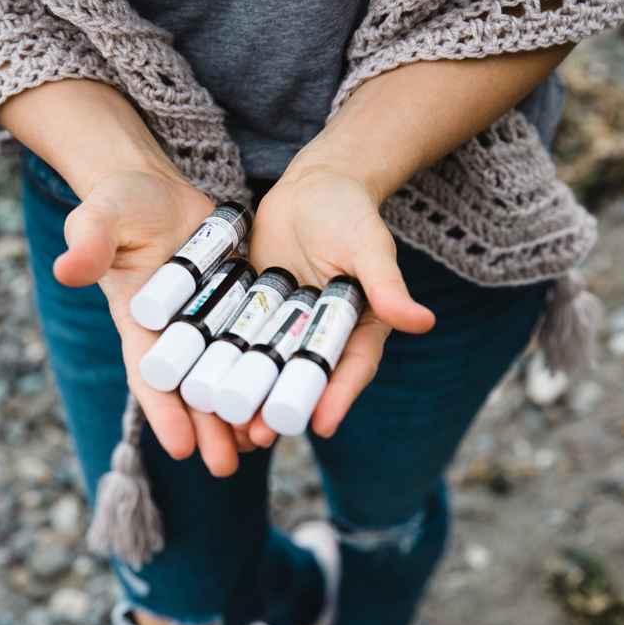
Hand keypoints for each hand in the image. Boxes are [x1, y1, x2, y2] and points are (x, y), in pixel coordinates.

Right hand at [54, 167, 252, 474]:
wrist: (153, 188)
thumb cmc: (118, 203)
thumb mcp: (100, 217)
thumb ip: (87, 241)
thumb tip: (66, 268)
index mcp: (137, 324)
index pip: (149, 375)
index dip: (164, 412)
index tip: (181, 448)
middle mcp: (173, 333)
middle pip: (191, 390)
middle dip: (206, 429)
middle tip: (226, 466)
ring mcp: (207, 322)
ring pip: (225, 375)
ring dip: (239, 412)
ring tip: (260, 447)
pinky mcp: (236, 305)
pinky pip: (253, 344)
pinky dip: (266, 371)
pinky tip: (286, 398)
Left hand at [246, 162, 434, 445]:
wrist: (312, 187)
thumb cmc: (349, 213)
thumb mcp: (368, 246)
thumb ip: (387, 285)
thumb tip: (424, 322)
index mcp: (357, 327)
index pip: (350, 368)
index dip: (337, 397)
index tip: (321, 426)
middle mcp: (320, 335)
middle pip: (301, 379)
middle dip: (281, 408)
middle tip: (259, 437)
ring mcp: (285, 327)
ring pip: (266, 368)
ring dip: (247, 397)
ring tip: (225, 426)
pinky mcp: (254, 312)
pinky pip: (236, 342)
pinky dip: (221, 364)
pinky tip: (198, 388)